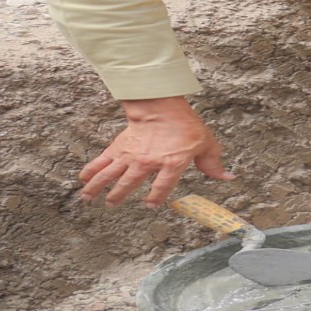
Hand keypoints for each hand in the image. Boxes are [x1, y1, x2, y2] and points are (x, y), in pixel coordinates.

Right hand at [78, 96, 233, 207]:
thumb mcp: (206, 143)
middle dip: (119, 196)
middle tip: (112, 205)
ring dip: (98, 188)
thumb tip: (227, 177)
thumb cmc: (185, 124)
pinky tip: (83, 179)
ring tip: (88, 198)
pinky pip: (102, 161)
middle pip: (129, 184)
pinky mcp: (119, 147)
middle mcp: (147, 162)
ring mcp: (130, 155)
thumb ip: (213, 164)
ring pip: (110, 175)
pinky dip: (91, 170)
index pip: (163, 187)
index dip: (156, 198)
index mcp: (170, 163)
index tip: (151, 205)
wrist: (162, 105)